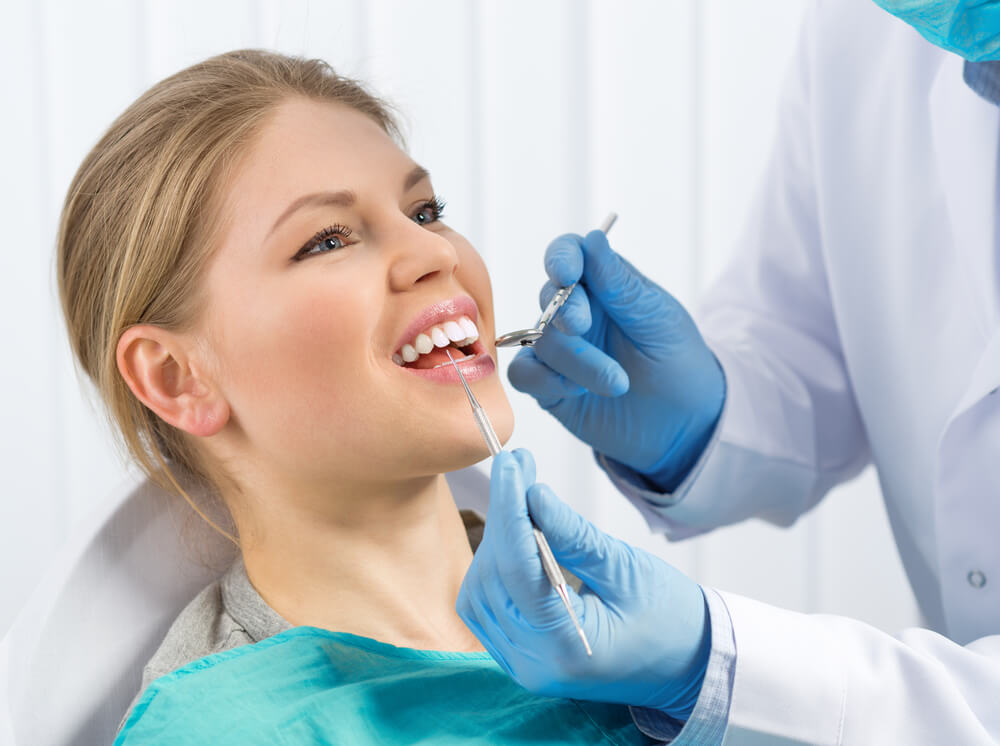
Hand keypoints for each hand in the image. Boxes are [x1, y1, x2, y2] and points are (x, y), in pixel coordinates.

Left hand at [457, 449, 710, 719]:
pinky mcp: (521, 657)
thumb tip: (532, 495)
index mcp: (567, 646)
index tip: (511, 463)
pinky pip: (488, 607)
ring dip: (495, 540)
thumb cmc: (671, 619)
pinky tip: (515, 534)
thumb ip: (574, 536)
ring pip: (480, 592)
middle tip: (517, 467)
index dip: (508, 508)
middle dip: (501, 517)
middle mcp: (535, 663)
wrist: (690, 667)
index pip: (516, 568)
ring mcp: (524, 666)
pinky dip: (495, 566)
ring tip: (519, 497)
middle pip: (492, 578)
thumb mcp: (627, 569)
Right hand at [507, 230, 724, 490]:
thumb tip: (592, 238)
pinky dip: (545, 380)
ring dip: (576, 360)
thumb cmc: (677, 362)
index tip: (566, 274)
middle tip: (585, 327)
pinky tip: (576, 392)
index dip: (560, 258)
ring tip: (618, 383)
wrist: (684, 425)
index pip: (569, 255)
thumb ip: (620, 284)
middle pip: (547, 297)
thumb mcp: (657, 319)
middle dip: (565, 312)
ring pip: (539, 340)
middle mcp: (575, 312)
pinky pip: (523, 374)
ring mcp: (560, 350)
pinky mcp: (549, 386)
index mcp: (603, 285)